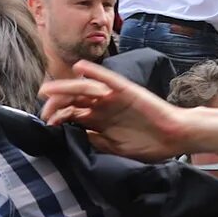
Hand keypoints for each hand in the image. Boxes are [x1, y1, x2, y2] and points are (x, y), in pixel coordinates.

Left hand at [39, 61, 217, 160]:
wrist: (174, 137)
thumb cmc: (148, 145)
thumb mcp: (114, 148)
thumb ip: (95, 140)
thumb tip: (71, 135)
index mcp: (100, 120)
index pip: (72, 114)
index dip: (57, 117)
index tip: (46, 125)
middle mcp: (104, 106)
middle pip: (74, 100)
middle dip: (56, 104)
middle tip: (44, 111)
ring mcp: (114, 97)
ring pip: (85, 88)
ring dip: (65, 87)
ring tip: (48, 90)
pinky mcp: (127, 91)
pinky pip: (108, 79)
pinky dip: (95, 72)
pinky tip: (80, 68)